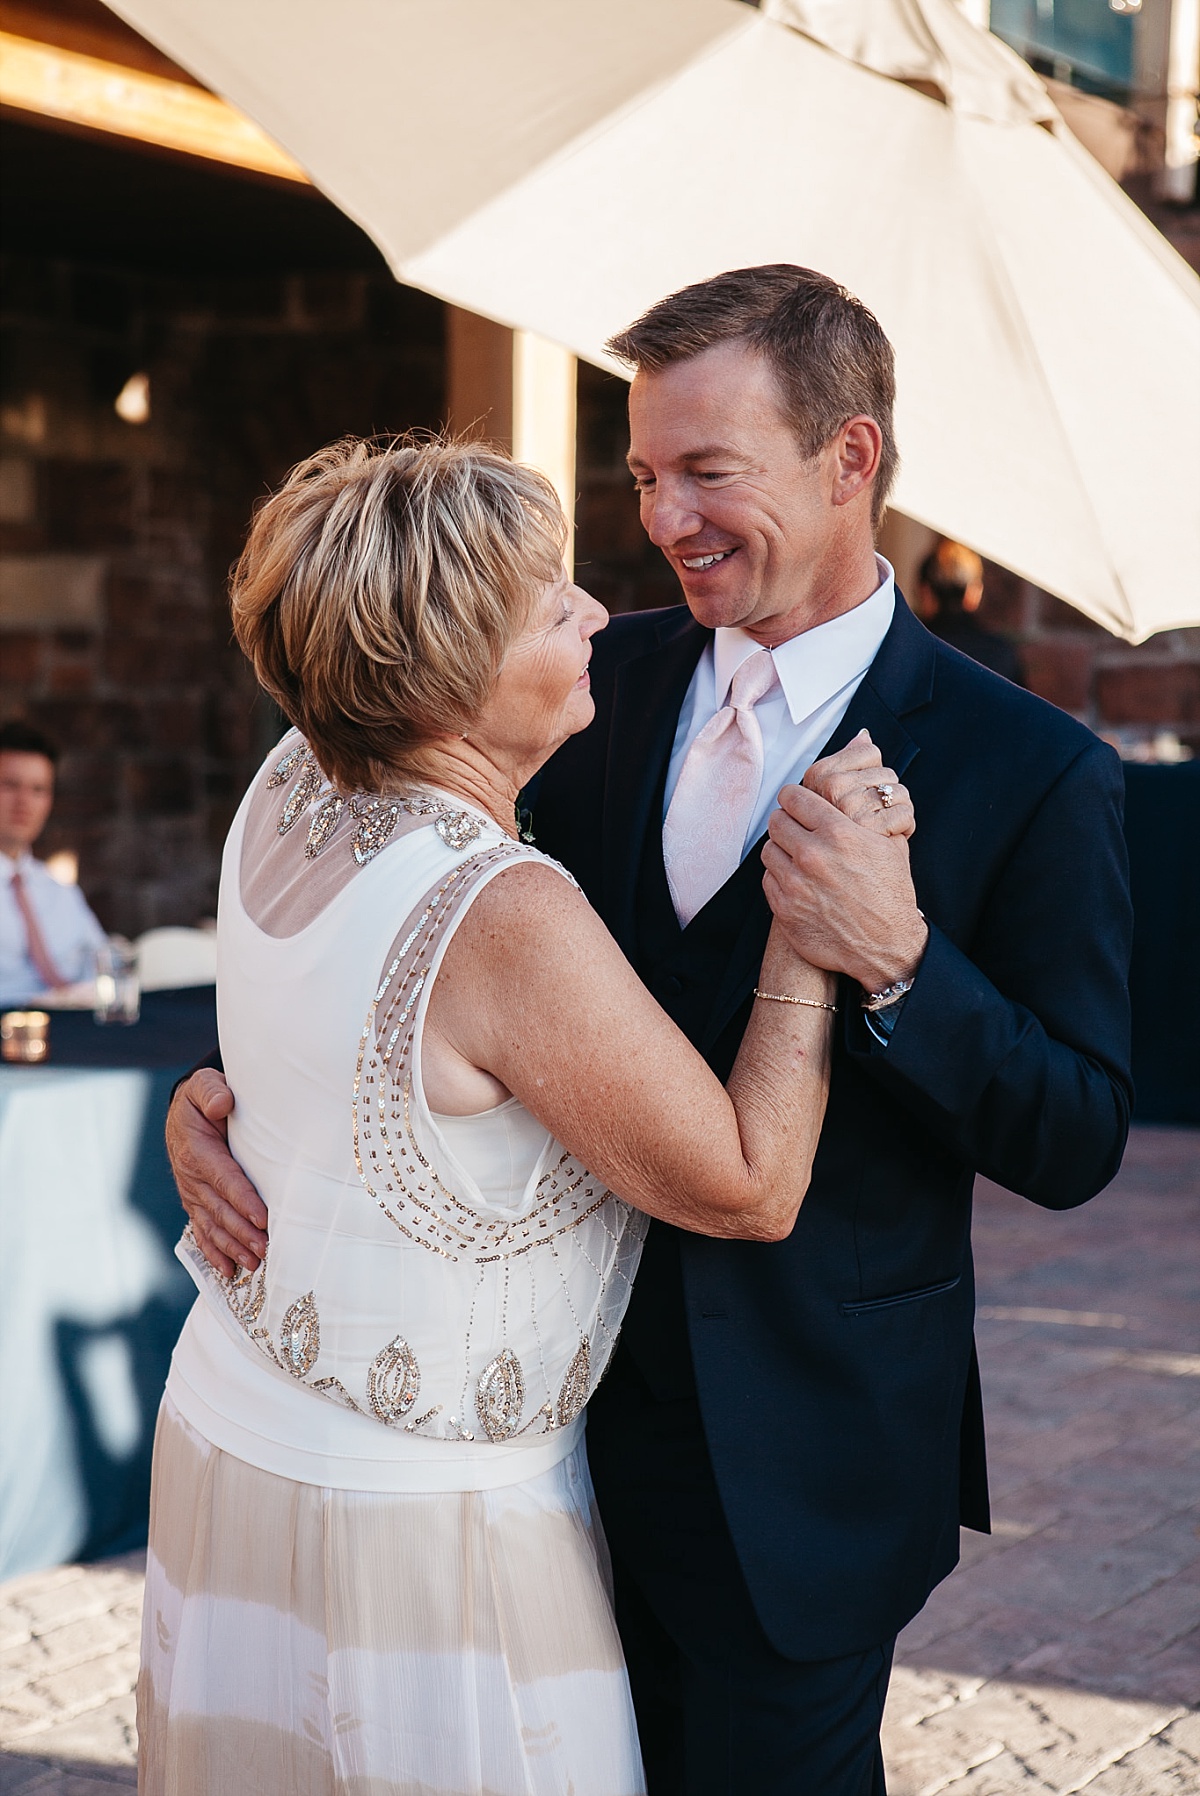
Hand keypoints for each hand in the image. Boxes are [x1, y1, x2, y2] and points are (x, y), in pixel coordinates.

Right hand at [166, 1069, 267, 1276]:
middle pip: (220, 1210)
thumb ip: (211, 1091)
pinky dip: (215, 1252)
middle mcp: (191, 1178)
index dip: (242, 1200)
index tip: (262, 1218)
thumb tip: (223, 1102)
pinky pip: (203, 1231)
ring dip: (233, 1247)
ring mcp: (192, 1194)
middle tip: (266, 1250)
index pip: (224, 1179)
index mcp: (198, 1151)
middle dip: (243, 1233)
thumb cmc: (201, 1099)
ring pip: (213, 1226)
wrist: (182, 1113)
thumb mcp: (203, 1085)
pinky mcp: (195, 1204)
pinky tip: (229, 1271)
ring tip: (254, 1265)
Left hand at [762, 784, 927, 991]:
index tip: (797, 803)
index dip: (794, 797)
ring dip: (780, 850)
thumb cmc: (890, 895)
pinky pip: (768, 879)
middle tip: (796, 829)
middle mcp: (812, 855)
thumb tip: (852, 791)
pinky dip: (779, 877)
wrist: (886, 946)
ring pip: (768, 850)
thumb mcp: (888, 846)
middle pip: (776, 821)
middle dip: (786, 822)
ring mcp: (795, 883)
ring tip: (796, 856)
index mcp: (838, 833)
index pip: (794, 797)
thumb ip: (864, 815)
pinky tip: (797, 881)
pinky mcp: (784, 909)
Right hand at [804, 731, 914, 839]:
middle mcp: (832, 792)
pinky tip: (887, 837)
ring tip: (878, 828)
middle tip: (869, 816)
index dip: (872, 773)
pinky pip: (905, 814)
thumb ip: (848, 762)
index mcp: (818, 780)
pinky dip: (903, 827)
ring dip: (895, 811)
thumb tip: (862, 736)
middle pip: (885, 772)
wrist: (848, 893)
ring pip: (898, 791)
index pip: (868, 752)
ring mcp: (850, 809)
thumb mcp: (833, 800)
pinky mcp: (872, 829)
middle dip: (885, 794)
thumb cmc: (840, 847)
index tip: (862, 791)